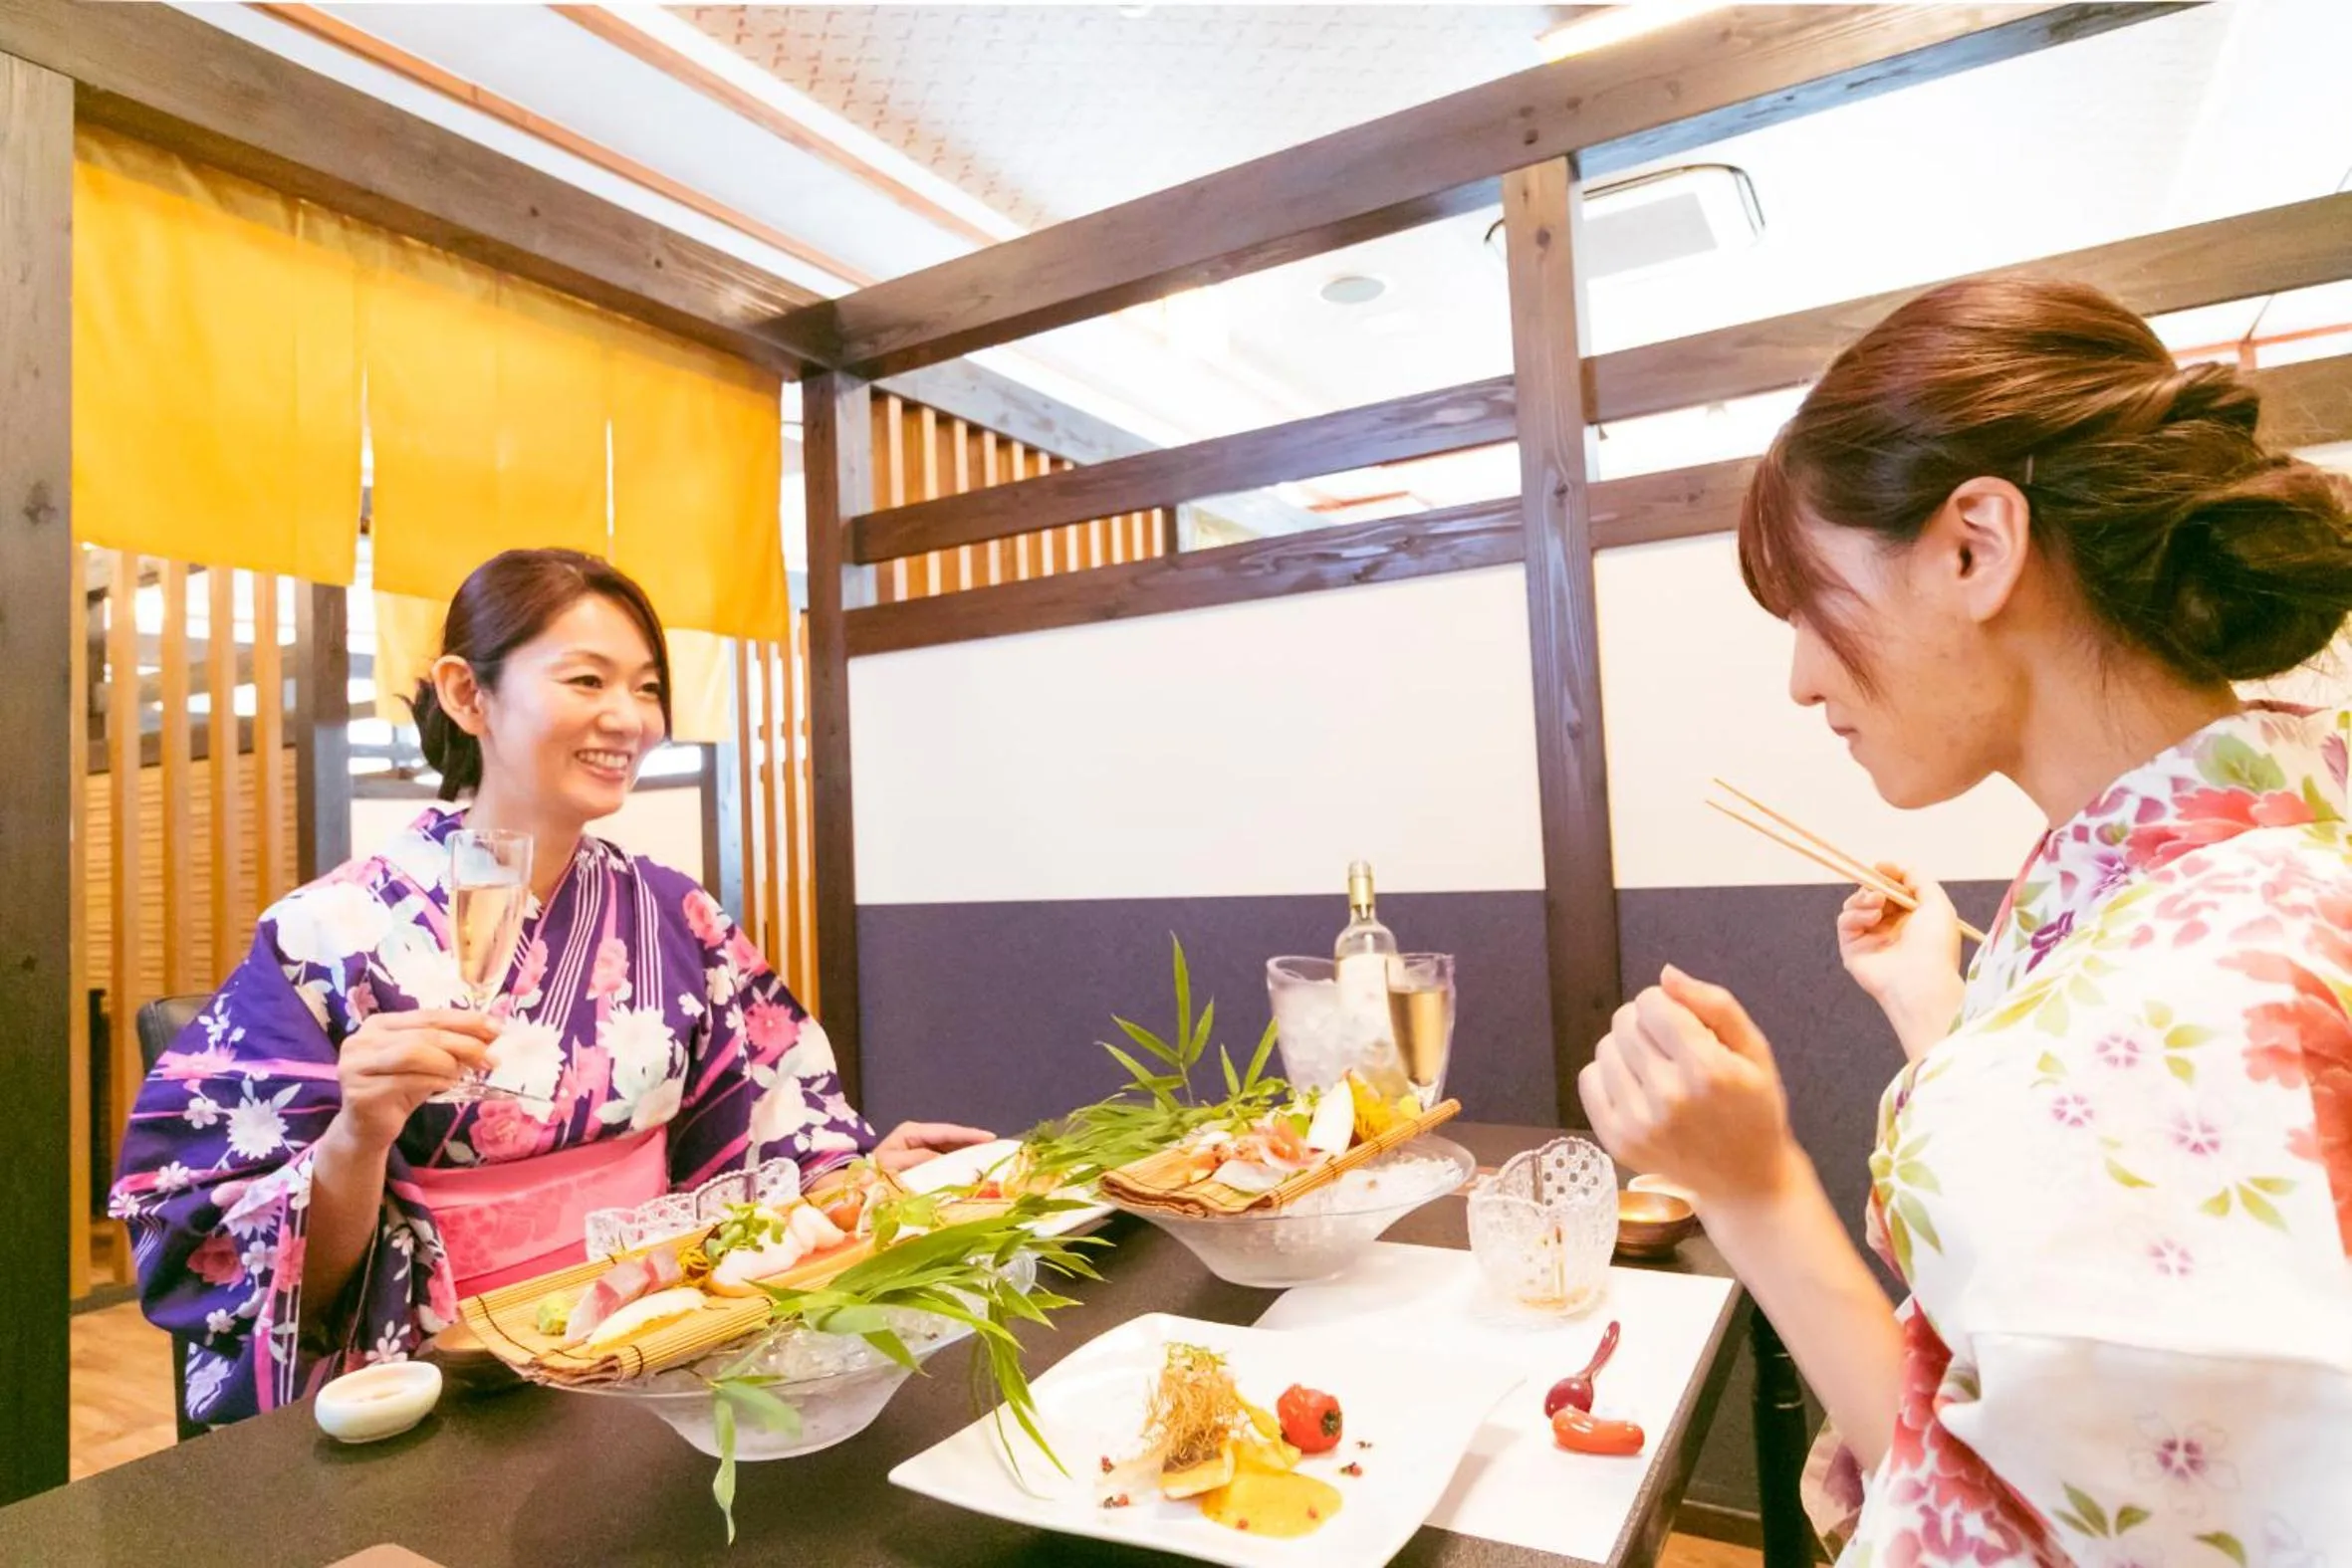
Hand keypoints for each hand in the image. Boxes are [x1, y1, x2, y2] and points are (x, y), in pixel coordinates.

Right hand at [330, 1010, 499, 1149]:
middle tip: (490, 1058)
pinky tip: (447, 1086)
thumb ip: (449, 1046)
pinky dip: (433, 1081)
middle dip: (463, 1044)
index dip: (465, 1020)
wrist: (366, 1129)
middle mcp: (362, 1039)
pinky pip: (405, 1081)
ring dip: (447, 1063)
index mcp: (380, 1024)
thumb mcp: (426, 1063)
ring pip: (412, 1053)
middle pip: (423, 1034)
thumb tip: (492, 1034)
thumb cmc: (399, 1090)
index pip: (429, 1015)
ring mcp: (356, 1065)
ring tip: (464, 1073)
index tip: (497, 1029)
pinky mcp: (359, 1092)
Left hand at [872, 1121, 994, 1174]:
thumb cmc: (872, 1174)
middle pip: (952, 1138)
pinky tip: (972, 1168)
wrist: (857, 1189)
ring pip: (951, 1149)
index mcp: (911, 1132)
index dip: (968, 1134)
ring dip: (968, 1153)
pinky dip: (958, 1164)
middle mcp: (919, 1137)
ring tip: (991, 1158)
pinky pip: (945, 1160)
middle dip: (973, 1142)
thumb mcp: (892, 1164)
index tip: (990, 1137)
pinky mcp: (923, 1162)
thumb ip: (918, 1159)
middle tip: (997, 1148)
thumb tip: (942, 1159)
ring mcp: (921, 1149)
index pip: (946, 1131)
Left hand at [1579, 967, 1800, 1210]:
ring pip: (1605, 1048)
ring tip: (1657, 1068)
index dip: (1666, 1004)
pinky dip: (1608, 1075)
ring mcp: (1638, 1123)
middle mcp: (1668, 1097)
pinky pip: (1589, 1080)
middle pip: (1625, 1022)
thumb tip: (1666, 975)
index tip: (1684, 1024)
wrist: (1746, 1180)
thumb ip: (1714, 1005)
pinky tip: (1637, 1087)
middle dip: (1646, 1023)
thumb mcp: (1754, 1050)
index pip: (1651, 1002)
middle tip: (1671, 1047)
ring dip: (1627, 1048)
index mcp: (1707, 1070)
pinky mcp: (1617, 1141)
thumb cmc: (1755, 1109)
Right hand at [1837, 863, 1964, 1057]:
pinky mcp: (1853, 949)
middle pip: (1872, 894)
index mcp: (1914, 919)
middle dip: (1874, 885)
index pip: (1894, 890)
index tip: (1882, 867)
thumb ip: (1919, 880)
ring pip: (1855, 905)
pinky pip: (1845, 922)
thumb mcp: (1937, 904)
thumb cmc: (1935, 945)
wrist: (1920, 981)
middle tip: (1880, 888)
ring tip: (1878, 903)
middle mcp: (1891, 928)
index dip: (1888, 876)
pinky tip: (1872, 917)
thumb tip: (1898, 867)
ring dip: (1863, 898)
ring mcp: (1871, 938)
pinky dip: (1855, 914)